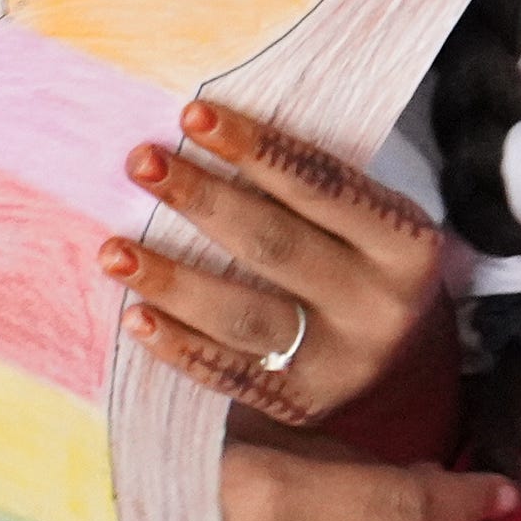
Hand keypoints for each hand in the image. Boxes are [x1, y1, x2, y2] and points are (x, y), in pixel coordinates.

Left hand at [115, 103, 451, 424]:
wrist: (401, 364)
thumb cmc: (358, 260)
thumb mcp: (366, 221)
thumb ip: (306, 188)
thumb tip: (201, 133)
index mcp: (405, 244)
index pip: (322, 185)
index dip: (257, 148)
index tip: (192, 116)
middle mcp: (380, 306)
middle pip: (277, 245)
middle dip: (202, 200)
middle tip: (142, 163)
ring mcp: (341, 363)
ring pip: (245, 316)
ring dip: (172, 281)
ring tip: (114, 251)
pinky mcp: (301, 405)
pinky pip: (230, 374)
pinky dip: (179, 345)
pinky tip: (135, 317)